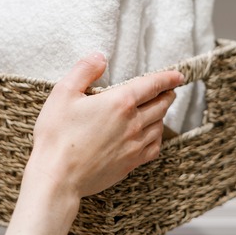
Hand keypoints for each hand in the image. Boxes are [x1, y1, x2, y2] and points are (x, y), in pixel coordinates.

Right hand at [26, 53, 183, 198]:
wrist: (57, 177)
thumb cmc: (57, 135)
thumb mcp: (64, 93)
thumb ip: (84, 70)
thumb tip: (101, 57)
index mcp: (120, 103)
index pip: (152, 85)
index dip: (168, 78)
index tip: (178, 76)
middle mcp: (133, 123)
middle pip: (161, 105)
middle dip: (167, 95)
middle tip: (169, 90)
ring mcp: (134, 145)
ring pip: (159, 126)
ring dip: (162, 115)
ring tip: (159, 110)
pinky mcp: (130, 164)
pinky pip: (154, 148)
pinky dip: (157, 138)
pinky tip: (152, 136)